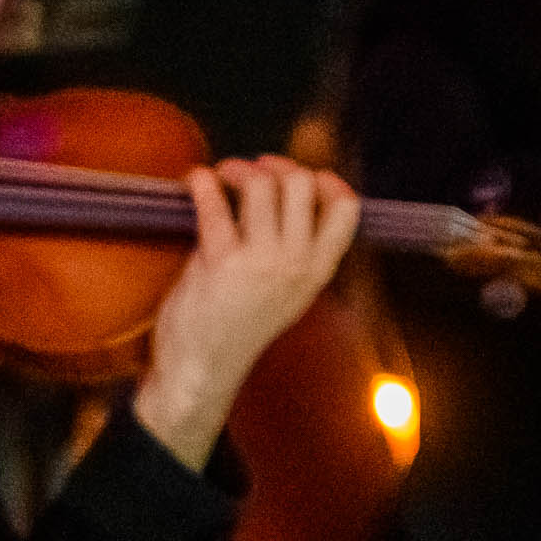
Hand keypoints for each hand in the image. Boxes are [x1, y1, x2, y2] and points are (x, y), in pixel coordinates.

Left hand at [129, 157, 360, 466]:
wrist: (201, 372)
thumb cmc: (237, 326)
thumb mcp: (286, 291)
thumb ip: (295, 248)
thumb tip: (284, 185)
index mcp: (317, 271)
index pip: (345, 207)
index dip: (322, 179)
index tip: (295, 176)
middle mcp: (296, 264)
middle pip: (301, 183)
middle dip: (273, 168)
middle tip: (248, 175)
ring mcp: (261, 263)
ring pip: (262, 184)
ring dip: (237, 170)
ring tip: (220, 178)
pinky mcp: (220, 263)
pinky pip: (215, 202)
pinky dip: (202, 181)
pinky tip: (195, 181)